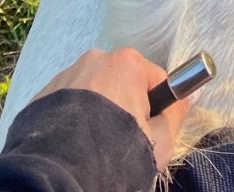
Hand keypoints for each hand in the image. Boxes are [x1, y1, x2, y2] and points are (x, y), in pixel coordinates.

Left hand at [31, 48, 189, 170]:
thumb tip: (191, 94)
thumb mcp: (160, 140)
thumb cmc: (117, 153)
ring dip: (99, 110)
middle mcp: (95, 59)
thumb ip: (176, 113)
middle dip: (126, 106)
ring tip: (95, 143)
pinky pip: (69, 102)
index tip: (148, 131)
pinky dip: (75, 118)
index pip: (156, 80)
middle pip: (123, 82)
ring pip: (95, 91)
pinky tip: (75, 142)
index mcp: (126, 63)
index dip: (157, 108)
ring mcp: (66, 75)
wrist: (60, 174)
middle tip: (123, 139)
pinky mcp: (43, 95)